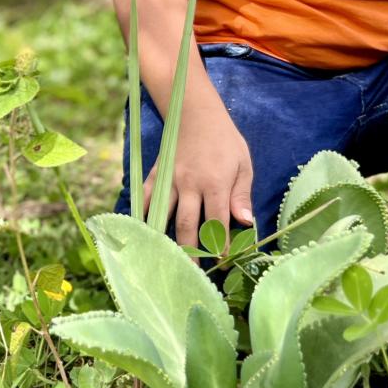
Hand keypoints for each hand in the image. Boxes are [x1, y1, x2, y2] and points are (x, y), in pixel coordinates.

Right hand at [144, 102, 254, 249]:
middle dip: (192, 251)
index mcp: (215, 183)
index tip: (223, 263)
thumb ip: (241, 195)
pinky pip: (145, 199)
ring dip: (166, 239)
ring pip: (165, 216)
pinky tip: (141, 232)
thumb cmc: (224, 141)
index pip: (218, 222)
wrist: (195, 114)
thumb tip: (246, 222)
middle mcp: (190, 185)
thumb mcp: (243, 164)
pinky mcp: (155, 175)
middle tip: (193, 273)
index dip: (221, 245)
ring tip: (167, 260)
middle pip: (188, 225)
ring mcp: (169, 180)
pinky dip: (142, 216)